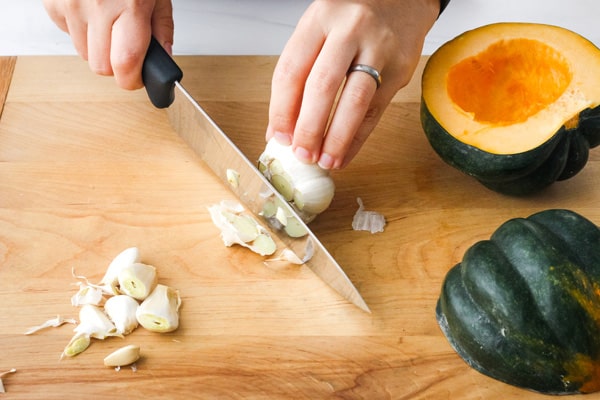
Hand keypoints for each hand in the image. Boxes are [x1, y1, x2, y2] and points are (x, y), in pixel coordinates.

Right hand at [42, 0, 173, 89]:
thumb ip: (162, 29)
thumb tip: (163, 60)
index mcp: (129, 6)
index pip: (125, 63)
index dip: (132, 80)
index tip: (137, 79)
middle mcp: (97, 6)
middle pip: (101, 67)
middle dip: (116, 65)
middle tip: (126, 48)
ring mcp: (71, 4)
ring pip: (83, 54)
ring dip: (98, 47)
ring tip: (109, 21)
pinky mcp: (53, 1)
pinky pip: (68, 34)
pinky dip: (81, 30)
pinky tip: (92, 10)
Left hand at [266, 0, 439, 168]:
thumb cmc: (352, 17)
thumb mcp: (319, 30)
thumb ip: (300, 71)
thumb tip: (282, 127)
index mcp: (320, 18)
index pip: (292, 69)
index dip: (282, 109)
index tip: (278, 137)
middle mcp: (350, 30)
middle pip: (322, 86)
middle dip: (309, 128)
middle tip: (301, 154)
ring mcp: (379, 48)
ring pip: (354, 101)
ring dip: (336, 139)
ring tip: (324, 161)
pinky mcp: (401, 68)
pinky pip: (375, 111)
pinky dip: (357, 138)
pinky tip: (345, 154)